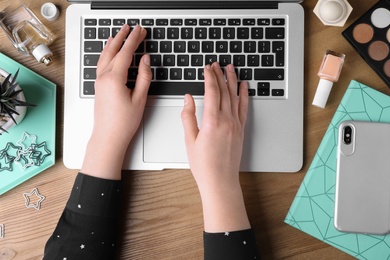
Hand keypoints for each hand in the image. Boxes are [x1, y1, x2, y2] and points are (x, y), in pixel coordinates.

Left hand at [93, 24, 150, 148]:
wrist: (108, 137)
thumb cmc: (123, 123)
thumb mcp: (140, 99)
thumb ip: (143, 77)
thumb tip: (145, 60)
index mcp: (114, 78)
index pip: (126, 53)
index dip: (134, 39)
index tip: (140, 30)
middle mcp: (103, 77)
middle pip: (113, 50)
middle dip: (123, 37)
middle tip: (131, 27)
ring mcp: (99, 81)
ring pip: (105, 55)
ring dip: (113, 43)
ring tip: (119, 33)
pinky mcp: (98, 86)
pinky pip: (101, 63)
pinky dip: (106, 53)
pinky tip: (108, 51)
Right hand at [181, 62, 249, 231]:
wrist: (220, 181)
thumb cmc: (203, 164)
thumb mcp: (189, 140)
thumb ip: (188, 117)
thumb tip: (188, 98)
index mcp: (212, 121)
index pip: (212, 91)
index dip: (209, 77)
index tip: (207, 67)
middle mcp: (227, 120)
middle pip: (224, 91)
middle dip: (220, 75)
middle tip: (216, 64)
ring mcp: (236, 124)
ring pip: (235, 97)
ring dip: (233, 81)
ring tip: (231, 68)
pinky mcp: (241, 130)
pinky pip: (244, 108)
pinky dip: (244, 96)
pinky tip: (244, 88)